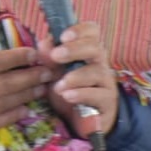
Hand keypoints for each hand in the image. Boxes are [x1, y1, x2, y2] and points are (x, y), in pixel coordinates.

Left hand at [37, 21, 118, 137]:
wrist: (79, 120)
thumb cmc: (67, 89)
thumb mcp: (54, 72)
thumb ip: (48, 57)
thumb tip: (43, 44)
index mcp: (87, 50)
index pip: (91, 31)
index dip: (79, 30)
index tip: (62, 36)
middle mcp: (99, 62)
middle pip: (95, 48)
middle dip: (74, 49)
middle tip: (56, 55)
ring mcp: (105, 81)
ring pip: (97, 72)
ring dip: (75, 77)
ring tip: (59, 86)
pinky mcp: (107, 101)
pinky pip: (98, 94)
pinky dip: (81, 94)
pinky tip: (67, 96)